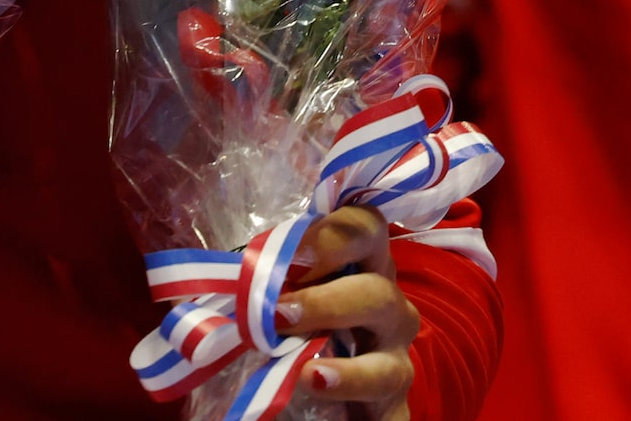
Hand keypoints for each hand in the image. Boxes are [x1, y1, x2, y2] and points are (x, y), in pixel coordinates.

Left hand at [277, 208, 418, 418]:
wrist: (332, 376)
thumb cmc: (301, 314)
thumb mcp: (288, 286)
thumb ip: (272, 275)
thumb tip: (236, 277)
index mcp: (364, 264)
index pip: (367, 227)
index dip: (334, 235)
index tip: (295, 252)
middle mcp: (388, 306)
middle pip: (378, 293)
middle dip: (327, 302)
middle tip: (279, 313)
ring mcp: (395, 355)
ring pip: (389, 358)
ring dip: (348, 367)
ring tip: (306, 370)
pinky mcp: (392, 401)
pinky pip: (391, 408)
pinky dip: (355, 397)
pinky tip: (320, 387)